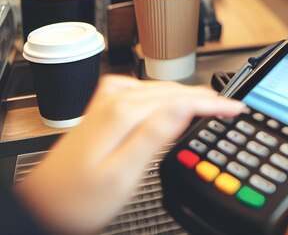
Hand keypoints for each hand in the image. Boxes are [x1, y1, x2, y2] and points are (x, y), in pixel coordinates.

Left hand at [16, 75, 244, 234]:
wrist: (43, 205)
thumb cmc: (77, 200)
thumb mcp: (120, 176)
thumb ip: (153, 136)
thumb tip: (183, 107)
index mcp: (123, 113)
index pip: (181, 100)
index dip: (213, 104)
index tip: (236, 108)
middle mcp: (116, 100)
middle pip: (172, 91)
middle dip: (205, 98)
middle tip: (231, 108)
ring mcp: (108, 101)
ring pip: (160, 89)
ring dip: (188, 95)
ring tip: (211, 104)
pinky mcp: (105, 108)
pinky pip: (143, 91)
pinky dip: (165, 94)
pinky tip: (170, 100)